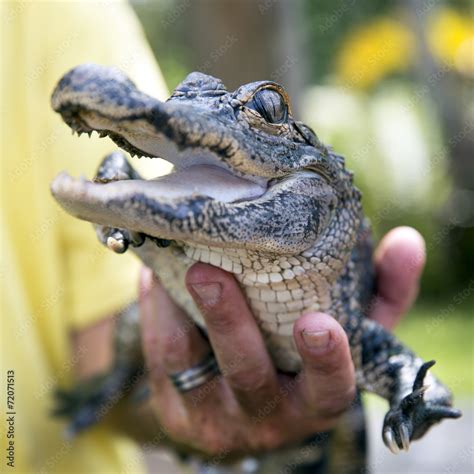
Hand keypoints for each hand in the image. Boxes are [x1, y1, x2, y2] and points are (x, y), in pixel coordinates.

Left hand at [138, 226, 424, 458]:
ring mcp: (213, 416)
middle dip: (230, 323)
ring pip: (190, 366)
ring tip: (170, 262)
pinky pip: (158, 357)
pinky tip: (154, 275)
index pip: (328, 390)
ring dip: (176, 312)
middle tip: (209, 271)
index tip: (317, 322)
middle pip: (249, 376)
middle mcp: (265, 416)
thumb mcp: (349, 331)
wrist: (245, 402)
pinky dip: (155, 311)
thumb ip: (383, 292)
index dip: (326, 361)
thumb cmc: (303, 358)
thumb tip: (407, 240)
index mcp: (314, 400)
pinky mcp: (173, 408)